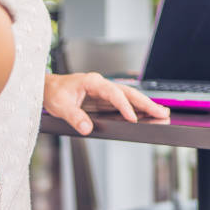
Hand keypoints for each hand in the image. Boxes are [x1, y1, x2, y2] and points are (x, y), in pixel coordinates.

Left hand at [43, 72, 169, 134]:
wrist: (48, 88)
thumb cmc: (53, 92)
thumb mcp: (60, 106)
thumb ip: (74, 116)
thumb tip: (87, 128)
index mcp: (92, 81)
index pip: (113, 93)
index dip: (123, 105)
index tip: (132, 117)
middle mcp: (101, 84)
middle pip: (127, 92)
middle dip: (145, 103)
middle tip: (161, 112)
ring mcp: (104, 91)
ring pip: (128, 96)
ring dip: (144, 104)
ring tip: (160, 112)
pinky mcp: (104, 99)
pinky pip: (123, 102)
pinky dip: (136, 108)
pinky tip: (146, 114)